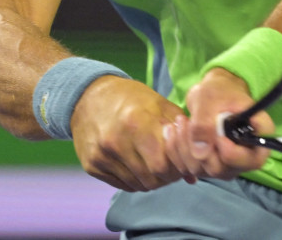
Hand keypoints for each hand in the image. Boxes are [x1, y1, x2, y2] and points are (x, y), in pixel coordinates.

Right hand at [70, 75, 188, 191]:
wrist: (88, 95)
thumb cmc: (130, 98)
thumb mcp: (159, 104)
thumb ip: (180, 134)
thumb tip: (193, 174)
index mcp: (136, 122)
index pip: (164, 164)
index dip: (178, 166)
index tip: (182, 160)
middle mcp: (116, 141)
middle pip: (152, 178)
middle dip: (167, 176)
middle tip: (171, 166)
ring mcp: (102, 155)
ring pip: (138, 185)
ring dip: (152, 179)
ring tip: (155, 163)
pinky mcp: (91, 165)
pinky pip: (122, 185)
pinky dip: (135, 180)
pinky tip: (138, 165)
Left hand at [167, 68, 272, 180]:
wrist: (211, 95)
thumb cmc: (220, 91)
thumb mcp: (212, 98)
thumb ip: (205, 123)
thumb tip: (200, 153)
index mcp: (258, 139)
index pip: (252, 160)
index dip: (232, 153)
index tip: (217, 134)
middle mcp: (244, 158)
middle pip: (221, 169)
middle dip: (198, 147)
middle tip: (187, 121)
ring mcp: (225, 165)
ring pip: (200, 170)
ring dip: (183, 146)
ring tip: (180, 120)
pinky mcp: (207, 166)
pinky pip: (187, 168)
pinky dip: (175, 150)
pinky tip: (172, 130)